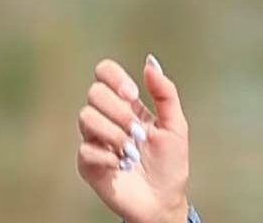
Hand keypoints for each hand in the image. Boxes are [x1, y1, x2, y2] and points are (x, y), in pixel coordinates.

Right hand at [77, 54, 190, 222]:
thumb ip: (165, 93)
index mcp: (127, 104)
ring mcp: (95, 139)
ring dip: (115, 134)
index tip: (132, 94)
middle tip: (138, 132)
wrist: (163, 199)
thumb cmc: (171, 162)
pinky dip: (108, 156)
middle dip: (120, 112)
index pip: (105, 72)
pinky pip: (85, 149)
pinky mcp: (87, 162)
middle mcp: (107, 117)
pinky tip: (122, 165)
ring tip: (132, 151)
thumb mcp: (176, 125)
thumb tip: (149, 62)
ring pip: (86, 118)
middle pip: (94, 93)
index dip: (114, 78)